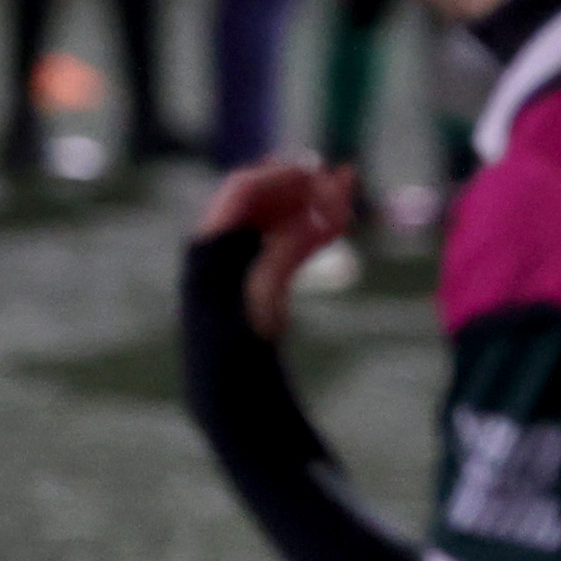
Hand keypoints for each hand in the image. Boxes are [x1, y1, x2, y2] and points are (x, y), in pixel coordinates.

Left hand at [198, 157, 359, 338]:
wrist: (233, 389)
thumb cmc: (237, 343)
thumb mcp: (264, 293)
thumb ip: (289, 247)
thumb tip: (323, 209)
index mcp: (212, 243)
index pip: (243, 191)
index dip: (279, 176)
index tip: (317, 171)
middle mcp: (224, 246)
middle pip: (264, 201)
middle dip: (301, 187)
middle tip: (340, 178)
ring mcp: (244, 262)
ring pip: (281, 221)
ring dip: (313, 206)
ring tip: (348, 191)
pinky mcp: (263, 280)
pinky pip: (289, 246)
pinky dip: (315, 232)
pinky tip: (342, 220)